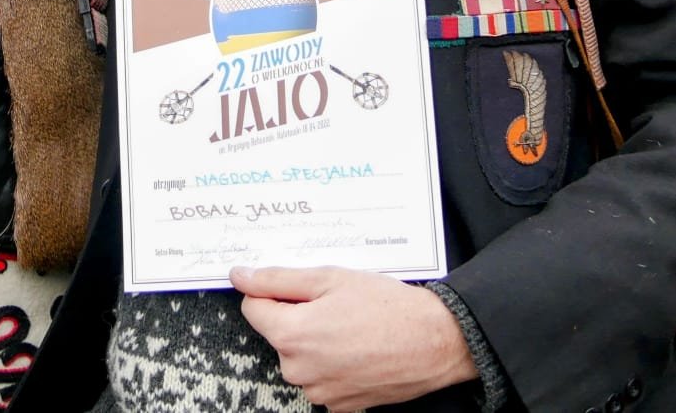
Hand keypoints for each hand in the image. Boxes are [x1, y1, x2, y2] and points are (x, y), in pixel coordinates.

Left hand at [232, 266, 476, 411]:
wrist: (436, 342)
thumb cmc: (387, 307)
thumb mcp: (328, 278)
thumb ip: (276, 279)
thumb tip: (240, 277)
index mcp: (291, 335)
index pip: (252, 309)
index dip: (272, 293)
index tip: (298, 290)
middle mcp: (299, 370)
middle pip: (278, 334)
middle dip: (297, 317)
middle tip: (334, 306)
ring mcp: (320, 391)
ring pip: (299, 357)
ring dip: (315, 341)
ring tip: (351, 327)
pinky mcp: (340, 405)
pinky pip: (321, 377)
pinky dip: (332, 362)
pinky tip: (358, 349)